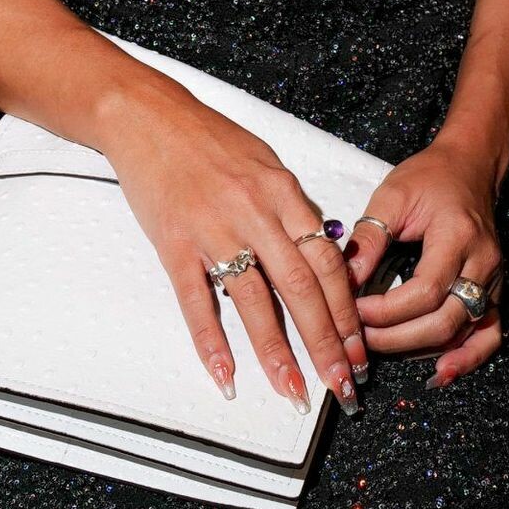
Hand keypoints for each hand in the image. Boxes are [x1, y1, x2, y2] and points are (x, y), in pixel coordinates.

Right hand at [102, 79, 367, 413]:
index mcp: (283, 192)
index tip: (359, 347)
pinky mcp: (174, 244)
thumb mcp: (266, 163)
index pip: (327, 261)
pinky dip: (211, 343)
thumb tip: (320, 251)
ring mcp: (214, 229)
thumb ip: (292, 208)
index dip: (347, 309)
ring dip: (276, 352)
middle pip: (301, 286)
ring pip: (253, 301)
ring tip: (293, 391)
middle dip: (325, 341)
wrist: (150, 116)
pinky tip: (226, 376)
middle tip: (341, 383)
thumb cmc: (211, 140)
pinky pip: (197, 301)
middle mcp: (255, 212)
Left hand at [350, 140, 503, 389]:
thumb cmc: (429, 177)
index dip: (386, 311)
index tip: (354, 311)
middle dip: (397, 338)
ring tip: (382, 349)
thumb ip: (370, 238)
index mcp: (458, 235)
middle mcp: (482, 262)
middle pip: (444, 321)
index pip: (424, 291)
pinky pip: (488, 333)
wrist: (470, 166)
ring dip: (420, 350)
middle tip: (360, 337)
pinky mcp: (493, 289)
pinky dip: (467, 357)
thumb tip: (343, 282)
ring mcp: (493, 278)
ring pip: (463, 332)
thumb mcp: (392, 195)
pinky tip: (440, 372)